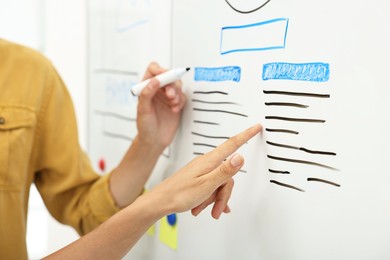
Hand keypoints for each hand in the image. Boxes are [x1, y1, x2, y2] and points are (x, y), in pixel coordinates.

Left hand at [136, 62, 185, 148]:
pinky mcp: (176, 104)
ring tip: (172, 103)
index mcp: (146, 88)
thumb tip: (154, 80)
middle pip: (168, 76)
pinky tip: (174, 109)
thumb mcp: (143, 110)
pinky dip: (180, 102)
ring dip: (177, 93)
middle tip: (170, 94)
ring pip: (177, 86)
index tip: (165, 76)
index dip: (160, 70)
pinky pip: (182, 97)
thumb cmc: (145, 127)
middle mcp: (157, 90)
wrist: (154, 141)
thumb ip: (147, 94)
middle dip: (171, 84)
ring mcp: (167, 97)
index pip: (153, 70)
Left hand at [147, 124, 261, 218]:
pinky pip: (210, 186)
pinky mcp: (197, 177)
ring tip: (203, 209)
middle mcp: (206, 162)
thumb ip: (224, 171)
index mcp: (209, 161)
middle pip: (227, 175)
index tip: (256, 127)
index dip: (246, 135)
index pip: (232, 144)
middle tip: (217, 209)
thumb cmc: (179, 194)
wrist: (160, 201)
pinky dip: (210, 198)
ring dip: (214, 199)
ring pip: (219, 183)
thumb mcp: (206, 185)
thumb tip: (240, 157)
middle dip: (224, 194)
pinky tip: (205, 207)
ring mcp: (201, 170)